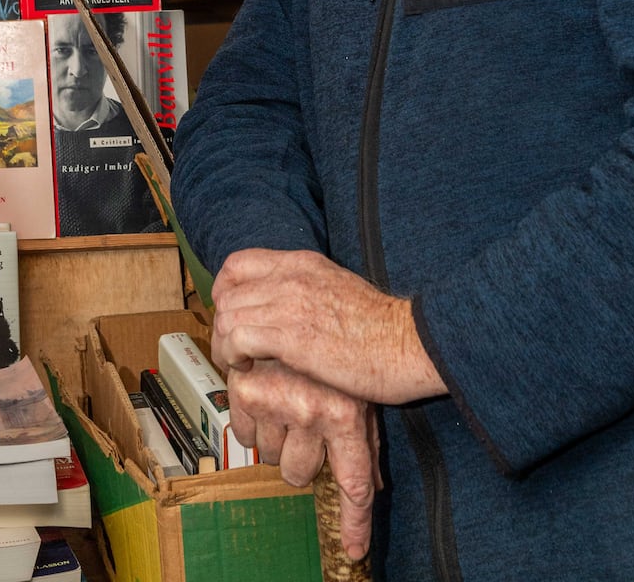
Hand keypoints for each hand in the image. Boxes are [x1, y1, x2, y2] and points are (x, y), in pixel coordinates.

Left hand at [211, 248, 445, 404]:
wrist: (410, 344)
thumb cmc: (383, 329)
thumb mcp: (340, 290)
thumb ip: (309, 291)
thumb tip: (284, 307)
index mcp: (304, 262)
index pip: (238, 263)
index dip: (225, 292)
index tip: (233, 318)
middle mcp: (292, 275)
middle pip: (227, 292)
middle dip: (223, 326)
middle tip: (236, 353)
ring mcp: (291, 302)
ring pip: (227, 316)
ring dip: (227, 346)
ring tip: (244, 366)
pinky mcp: (292, 336)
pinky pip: (238, 339)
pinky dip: (236, 358)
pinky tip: (253, 372)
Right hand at [226, 357, 381, 560]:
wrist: (331, 310)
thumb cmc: (348, 351)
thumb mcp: (362, 396)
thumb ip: (362, 445)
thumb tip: (368, 505)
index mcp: (348, 416)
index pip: (354, 480)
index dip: (355, 519)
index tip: (355, 549)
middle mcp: (316, 412)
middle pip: (301, 473)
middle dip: (302, 456)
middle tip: (307, 419)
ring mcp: (282, 401)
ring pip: (270, 454)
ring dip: (274, 435)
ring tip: (286, 401)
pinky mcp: (249, 391)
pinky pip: (243, 432)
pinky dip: (248, 419)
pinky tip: (260, 395)